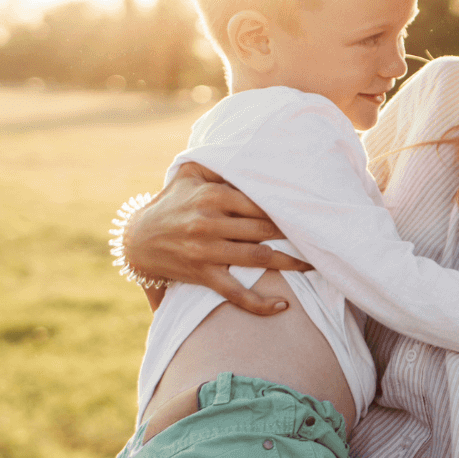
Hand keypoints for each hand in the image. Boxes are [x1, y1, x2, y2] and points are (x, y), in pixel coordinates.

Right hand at [126, 163, 310, 314]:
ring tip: (313, 263)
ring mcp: (206, 250)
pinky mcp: (203, 274)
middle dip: (294, 234)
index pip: (260, 201)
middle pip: (265, 229)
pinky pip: (236, 293)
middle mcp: (210, 222)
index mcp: (212, 196)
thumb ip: (219, 163)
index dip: (287, 208)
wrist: (138, 239)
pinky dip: (260, 303)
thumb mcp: (190, 173)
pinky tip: (282, 306)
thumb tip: (251, 151)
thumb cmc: (173, 202)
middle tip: (320, 237)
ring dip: (290, 263)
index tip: (309, 211)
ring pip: (259, 258)